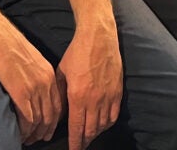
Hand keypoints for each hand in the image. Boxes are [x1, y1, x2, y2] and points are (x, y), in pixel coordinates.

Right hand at [0, 31, 63, 144]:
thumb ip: (36, 72)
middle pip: (51, 116)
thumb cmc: (8, 41)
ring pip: (40, 121)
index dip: (54, 120)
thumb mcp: (30, 56)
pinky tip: (21, 133)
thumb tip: (32, 84)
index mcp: (49, 73)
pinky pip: (28, 120)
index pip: (58, 104)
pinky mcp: (21, 94)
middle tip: (39, 138)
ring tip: (28, 139)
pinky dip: (25, 130)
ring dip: (34, 134)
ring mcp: (34, 89)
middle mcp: (46, 83)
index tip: (48, 128)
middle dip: (45, 131)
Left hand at [55, 24, 122, 149]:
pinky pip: (114, 115)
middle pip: (91, 130)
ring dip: (96, 134)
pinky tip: (103, 125)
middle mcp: (94, 100)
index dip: (75, 143)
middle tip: (81, 147)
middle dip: (85, 142)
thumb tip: (58, 111)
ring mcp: (108, 97)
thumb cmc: (77, 52)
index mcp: (78, 96)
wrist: (98, 38)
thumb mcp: (61, 72)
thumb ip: (60, 93)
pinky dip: (108, 124)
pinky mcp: (117, 92)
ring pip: (103, 125)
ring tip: (90, 138)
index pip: (77, 128)